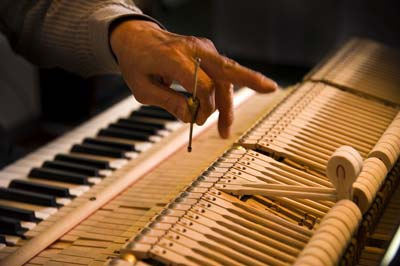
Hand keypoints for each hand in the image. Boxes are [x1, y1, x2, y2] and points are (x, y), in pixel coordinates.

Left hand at [110, 20, 276, 137]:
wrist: (137, 38)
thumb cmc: (137, 61)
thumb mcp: (142, 88)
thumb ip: (168, 102)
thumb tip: (191, 116)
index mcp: (174, 57)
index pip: (204, 86)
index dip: (205, 108)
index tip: (195, 120)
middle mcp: (194, 49)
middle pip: (228, 69)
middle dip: (250, 82)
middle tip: (267, 94)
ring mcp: (204, 48)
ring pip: (227, 76)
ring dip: (228, 102)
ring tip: (225, 128)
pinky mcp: (207, 53)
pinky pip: (221, 74)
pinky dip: (223, 93)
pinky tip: (222, 111)